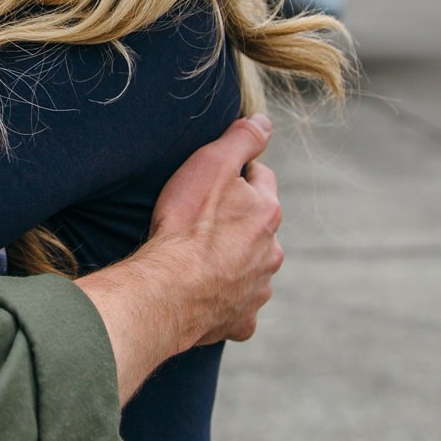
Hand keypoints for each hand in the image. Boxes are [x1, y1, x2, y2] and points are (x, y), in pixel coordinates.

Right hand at [79, 116, 281, 398]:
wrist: (168, 289)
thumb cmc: (186, 224)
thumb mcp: (211, 165)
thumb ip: (242, 139)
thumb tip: (264, 121)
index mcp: (267, 212)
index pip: (261, 180)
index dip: (238, 175)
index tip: (214, 180)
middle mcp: (271, 252)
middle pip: (258, 228)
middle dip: (238, 222)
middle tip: (201, 220)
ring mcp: (257, 290)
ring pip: (252, 269)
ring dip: (234, 263)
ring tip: (200, 260)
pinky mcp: (239, 320)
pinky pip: (238, 309)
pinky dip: (227, 303)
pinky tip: (207, 299)